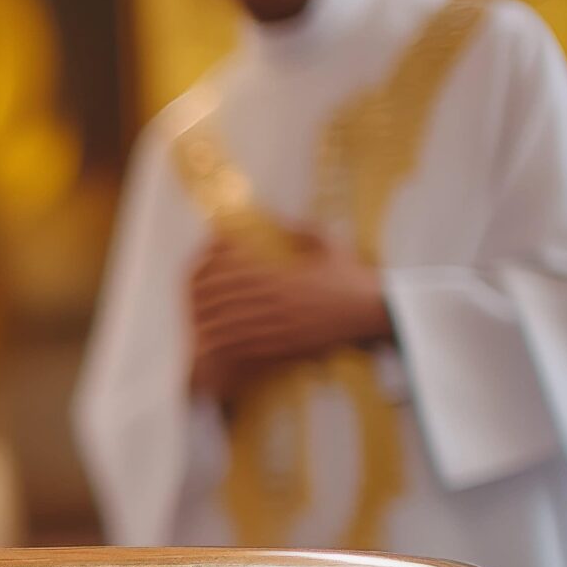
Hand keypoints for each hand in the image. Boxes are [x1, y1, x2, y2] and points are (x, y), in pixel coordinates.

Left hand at [186, 230, 393, 392]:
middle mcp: (278, 298)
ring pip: (230, 324)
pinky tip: (214, 348)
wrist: (376, 312)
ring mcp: (280, 323)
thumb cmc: (354, 277)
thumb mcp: (328, 244)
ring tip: (195, 325)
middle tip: (190, 301)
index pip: (233, 269)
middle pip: (225, 297)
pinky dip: (226, 348)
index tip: (200, 271)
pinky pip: (246, 349)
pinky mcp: (286, 346)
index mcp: (283, 272)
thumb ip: (299, 229)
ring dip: (209, 325)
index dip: (210, 269)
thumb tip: (274, 217)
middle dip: (202, 299)